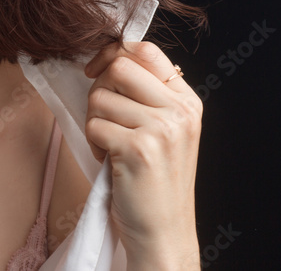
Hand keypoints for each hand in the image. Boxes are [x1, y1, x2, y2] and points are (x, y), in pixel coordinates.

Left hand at [83, 41, 201, 269]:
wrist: (163, 231)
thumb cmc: (154, 179)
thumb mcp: (165, 129)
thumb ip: (147, 94)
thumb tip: (109, 57)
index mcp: (187, 100)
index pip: (146, 50)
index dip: (112, 53)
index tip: (95, 71)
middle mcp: (179, 111)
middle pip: (119, 66)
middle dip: (98, 88)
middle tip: (103, 117)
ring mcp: (161, 129)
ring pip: (100, 97)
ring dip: (95, 121)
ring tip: (112, 146)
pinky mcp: (138, 149)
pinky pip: (93, 126)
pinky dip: (94, 144)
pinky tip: (110, 161)